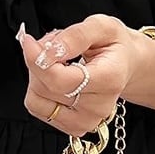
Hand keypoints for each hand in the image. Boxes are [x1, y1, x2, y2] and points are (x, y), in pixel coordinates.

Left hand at [17, 15, 139, 136]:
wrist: (125, 65)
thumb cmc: (113, 45)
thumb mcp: (100, 26)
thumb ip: (75, 36)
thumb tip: (50, 51)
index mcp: (109, 80)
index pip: (61, 81)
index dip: (37, 60)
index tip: (29, 41)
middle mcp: (99, 106)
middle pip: (45, 89)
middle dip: (39, 61)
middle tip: (54, 46)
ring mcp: (87, 120)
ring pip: (37, 100)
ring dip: (37, 76)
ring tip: (57, 63)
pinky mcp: (75, 127)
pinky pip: (38, 108)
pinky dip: (39, 90)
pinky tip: (56, 79)